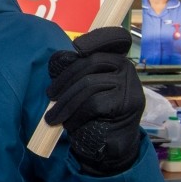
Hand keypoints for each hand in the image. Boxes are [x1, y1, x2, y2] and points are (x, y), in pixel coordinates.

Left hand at [44, 27, 143, 175]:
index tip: (77, 48)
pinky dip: (76, 115)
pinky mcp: (129, 103)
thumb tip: (60, 56)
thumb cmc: (90, 112)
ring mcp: (130, 85)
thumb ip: (75, 70)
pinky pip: (94, 104)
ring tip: (52, 117)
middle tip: (49, 96)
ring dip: (65, 103)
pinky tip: (69, 124)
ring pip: (89, 85)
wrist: (109, 143)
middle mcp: (127, 68)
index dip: (96, 38)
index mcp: (116, 59)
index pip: (114, 38)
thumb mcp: (81, 87)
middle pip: (90, 63)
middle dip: (64, 81)